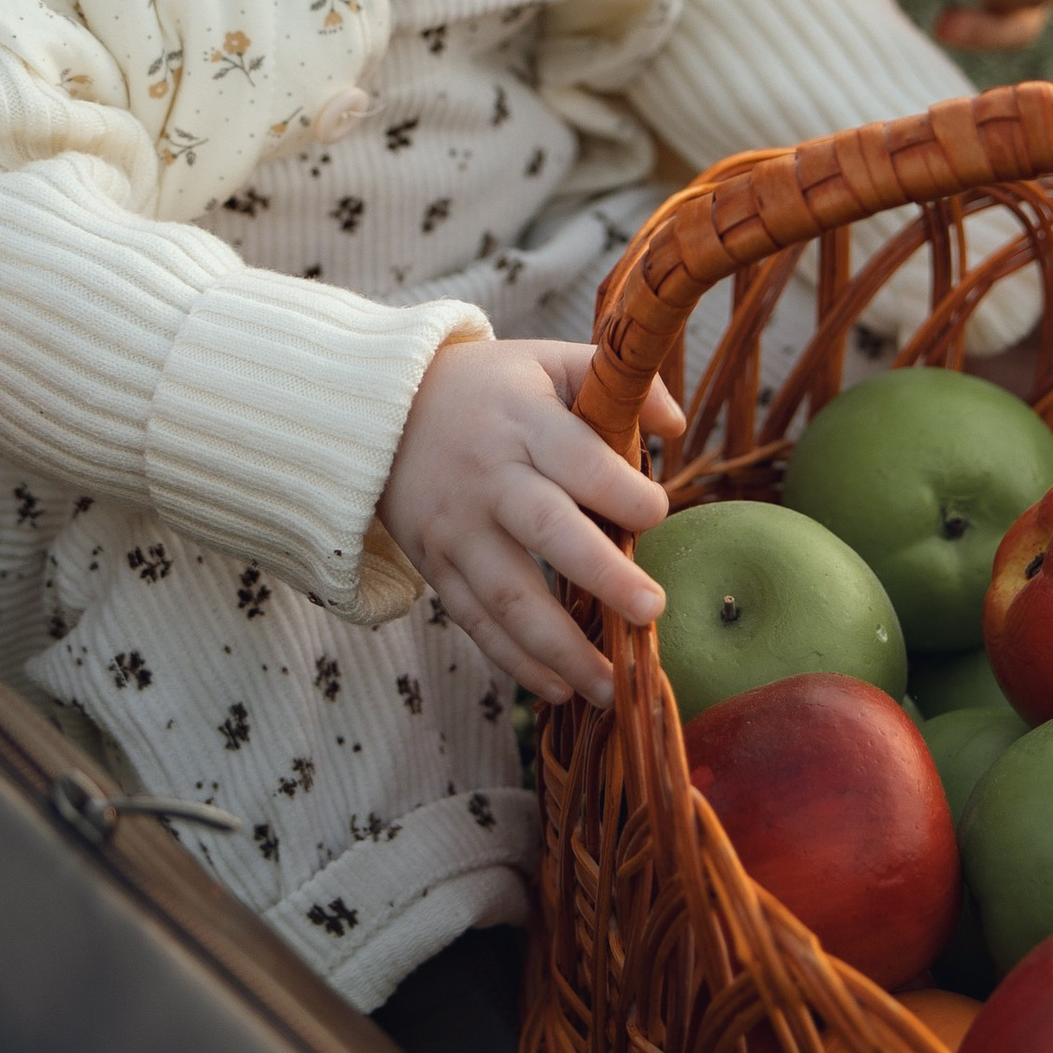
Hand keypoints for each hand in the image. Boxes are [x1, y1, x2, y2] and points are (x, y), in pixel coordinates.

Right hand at [380, 339, 685, 709]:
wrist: (379, 410)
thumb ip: (608, 379)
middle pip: (547, 531)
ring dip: (561, 647)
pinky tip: (560, 691)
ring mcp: (457, 528)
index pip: (579, 461)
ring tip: (611, 687)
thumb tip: (673, 426)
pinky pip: (475, 622)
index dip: (623, 492)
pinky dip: (515, 662)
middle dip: (602, 575)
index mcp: (523, 421)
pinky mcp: (435, 565)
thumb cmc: (485, 388)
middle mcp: (489, 478)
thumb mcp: (543, 361)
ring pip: (509, 596)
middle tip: (651, 612)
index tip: (657, 514)